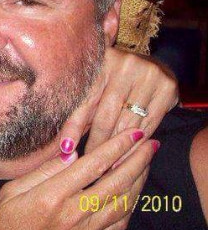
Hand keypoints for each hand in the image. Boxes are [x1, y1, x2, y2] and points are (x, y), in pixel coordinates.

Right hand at [0, 128, 158, 229]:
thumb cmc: (0, 222)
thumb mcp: (11, 191)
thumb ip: (44, 171)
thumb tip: (71, 154)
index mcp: (52, 196)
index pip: (93, 165)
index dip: (117, 146)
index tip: (133, 132)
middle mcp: (73, 214)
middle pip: (116, 183)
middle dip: (137, 161)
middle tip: (150, 142)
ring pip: (122, 205)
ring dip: (138, 182)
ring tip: (145, 163)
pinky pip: (117, 225)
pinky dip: (130, 207)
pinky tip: (132, 194)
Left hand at [57, 47, 177, 155]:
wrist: (154, 67)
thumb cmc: (114, 83)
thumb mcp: (95, 91)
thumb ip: (81, 114)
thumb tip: (63, 147)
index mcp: (99, 63)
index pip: (84, 101)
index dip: (73, 127)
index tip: (66, 150)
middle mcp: (123, 65)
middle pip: (105, 115)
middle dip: (96, 143)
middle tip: (88, 164)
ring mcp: (147, 74)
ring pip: (126, 123)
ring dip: (115, 149)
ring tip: (106, 166)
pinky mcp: (166, 88)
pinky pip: (148, 125)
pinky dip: (136, 144)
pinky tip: (128, 157)